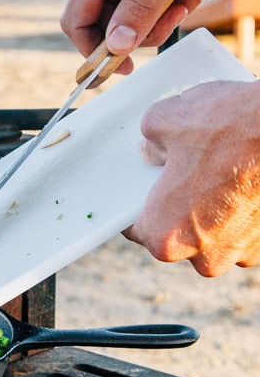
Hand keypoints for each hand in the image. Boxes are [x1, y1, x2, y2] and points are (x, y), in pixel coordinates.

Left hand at [125, 80, 259, 274]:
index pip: (135, 228)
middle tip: (183, 171)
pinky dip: (238, 209)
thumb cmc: (228, 127)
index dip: (136, 204)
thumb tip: (153, 151)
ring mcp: (239, 253)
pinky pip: (241, 229)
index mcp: (165, 236)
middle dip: (176, 205)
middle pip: (176, 234)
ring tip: (217, 171)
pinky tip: (241, 180)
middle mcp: (203, 257)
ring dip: (210, 209)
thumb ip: (150, 142)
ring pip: (211, 234)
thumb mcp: (166, 120)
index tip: (142, 190)